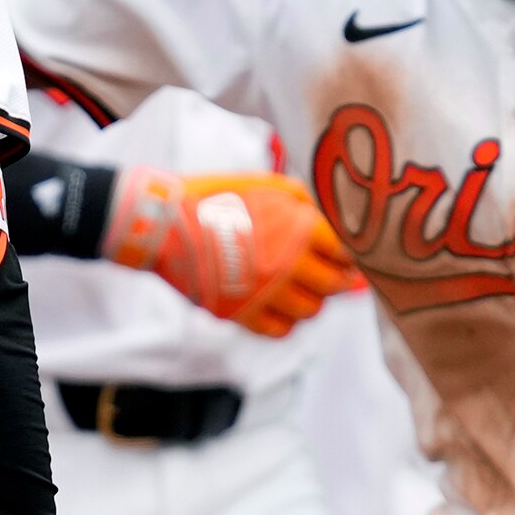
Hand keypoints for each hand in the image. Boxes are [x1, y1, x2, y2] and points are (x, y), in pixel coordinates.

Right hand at [105, 170, 359, 337]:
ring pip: (311, 311)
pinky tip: (277, 303)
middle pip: (334, 286)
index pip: (345, 252)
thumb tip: (331, 220)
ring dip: (311, 300)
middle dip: (336, 278)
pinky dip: (285, 320)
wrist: (165, 224)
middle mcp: (287, 265)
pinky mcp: (242, 313)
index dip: (349, 253)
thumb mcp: (265, 184)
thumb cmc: (217, 197)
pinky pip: (281, 330)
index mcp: (296, 230)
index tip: (343, 252)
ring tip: (298, 286)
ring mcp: (264, 293)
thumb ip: (303, 201)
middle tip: (328, 271)